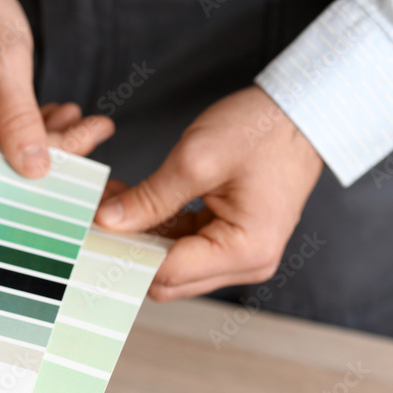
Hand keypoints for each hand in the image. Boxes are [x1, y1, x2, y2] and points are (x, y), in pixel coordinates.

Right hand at [0, 0, 112, 184]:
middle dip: (48, 148)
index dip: (36, 170)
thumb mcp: (4, 59)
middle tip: (93, 129)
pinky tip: (52, 113)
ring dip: (40, 136)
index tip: (82, 154)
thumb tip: (35, 170)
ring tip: (77, 117)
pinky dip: (22, 124)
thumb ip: (19, 119)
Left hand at [94, 85, 323, 300]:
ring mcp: (241, 255)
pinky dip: (158, 229)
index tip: (89, 232)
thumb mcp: (197, 159)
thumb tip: (107, 222)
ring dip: (140, 238)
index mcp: (245, 250)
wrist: (302, 113)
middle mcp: (247, 263)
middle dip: (129, 248)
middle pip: (167, 279)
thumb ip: (150, 198)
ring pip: (172, 265)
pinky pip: (185, 248)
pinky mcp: (233, 241)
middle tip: (95, 215)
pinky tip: (134, 202)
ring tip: (111, 202)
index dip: (124, 253)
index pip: (166, 272)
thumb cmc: (262, 130)